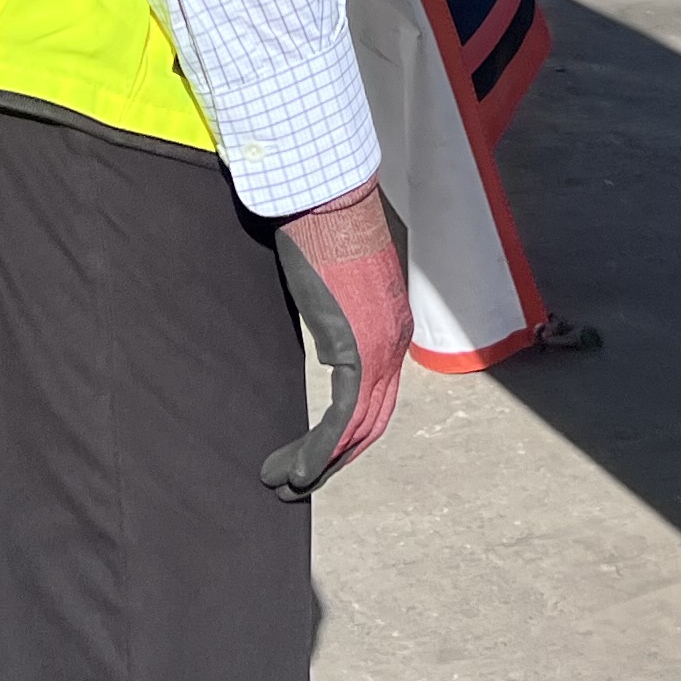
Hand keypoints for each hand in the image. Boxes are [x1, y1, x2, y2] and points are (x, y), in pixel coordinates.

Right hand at [256, 179, 411, 497]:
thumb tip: (324, 298)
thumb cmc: (327, 218)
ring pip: (358, 428)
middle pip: (373, 421)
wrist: (330, 194)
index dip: (350, 429)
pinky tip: (296, 472)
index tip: (322, 450)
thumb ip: (338, 293)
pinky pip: (342, 418)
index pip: (378, 393)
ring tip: (285, 485)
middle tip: (303, 482)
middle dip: (337, 458)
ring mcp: (380, 349)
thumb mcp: (338, 268)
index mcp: (391, 322)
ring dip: (321, 464)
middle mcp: (395, 342)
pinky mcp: (355, 350)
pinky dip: (319, 452)